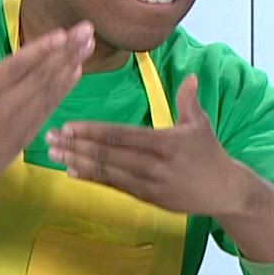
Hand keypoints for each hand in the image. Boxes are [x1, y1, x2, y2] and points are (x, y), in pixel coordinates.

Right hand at [0, 23, 94, 229]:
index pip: (12, 71)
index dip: (39, 53)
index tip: (61, 35)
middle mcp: (0, 113)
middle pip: (37, 79)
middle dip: (65, 53)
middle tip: (86, 29)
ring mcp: (16, 128)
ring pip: (47, 94)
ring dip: (70, 67)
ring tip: (88, 43)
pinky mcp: (24, 138)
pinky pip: (47, 111)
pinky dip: (63, 91)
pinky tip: (76, 70)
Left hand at [46, 75, 248, 215]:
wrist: (224, 190)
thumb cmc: (210, 153)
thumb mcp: (200, 124)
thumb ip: (189, 100)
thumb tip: (190, 76)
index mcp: (165, 143)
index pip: (122, 135)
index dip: (93, 132)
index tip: (68, 126)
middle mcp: (154, 165)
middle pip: (108, 155)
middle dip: (76, 146)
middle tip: (49, 139)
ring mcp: (149, 184)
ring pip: (107, 172)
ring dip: (78, 163)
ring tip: (53, 155)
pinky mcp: (148, 198)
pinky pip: (115, 187)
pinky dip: (92, 179)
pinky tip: (72, 172)